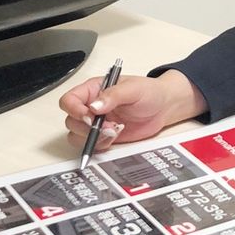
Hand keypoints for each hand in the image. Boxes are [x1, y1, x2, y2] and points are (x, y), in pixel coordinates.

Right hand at [60, 70, 207, 151]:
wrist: (164, 107)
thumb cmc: (150, 92)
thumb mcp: (133, 89)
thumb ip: (113, 95)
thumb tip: (94, 105)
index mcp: (93, 90)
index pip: (70, 100)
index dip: (74, 110)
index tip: (89, 116)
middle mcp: (91, 107)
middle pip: (71, 120)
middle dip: (87, 127)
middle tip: (107, 126)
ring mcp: (97, 123)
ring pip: (77, 135)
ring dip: (93, 138)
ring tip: (114, 131)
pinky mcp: (104, 137)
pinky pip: (91, 145)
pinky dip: (100, 145)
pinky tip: (115, 137)